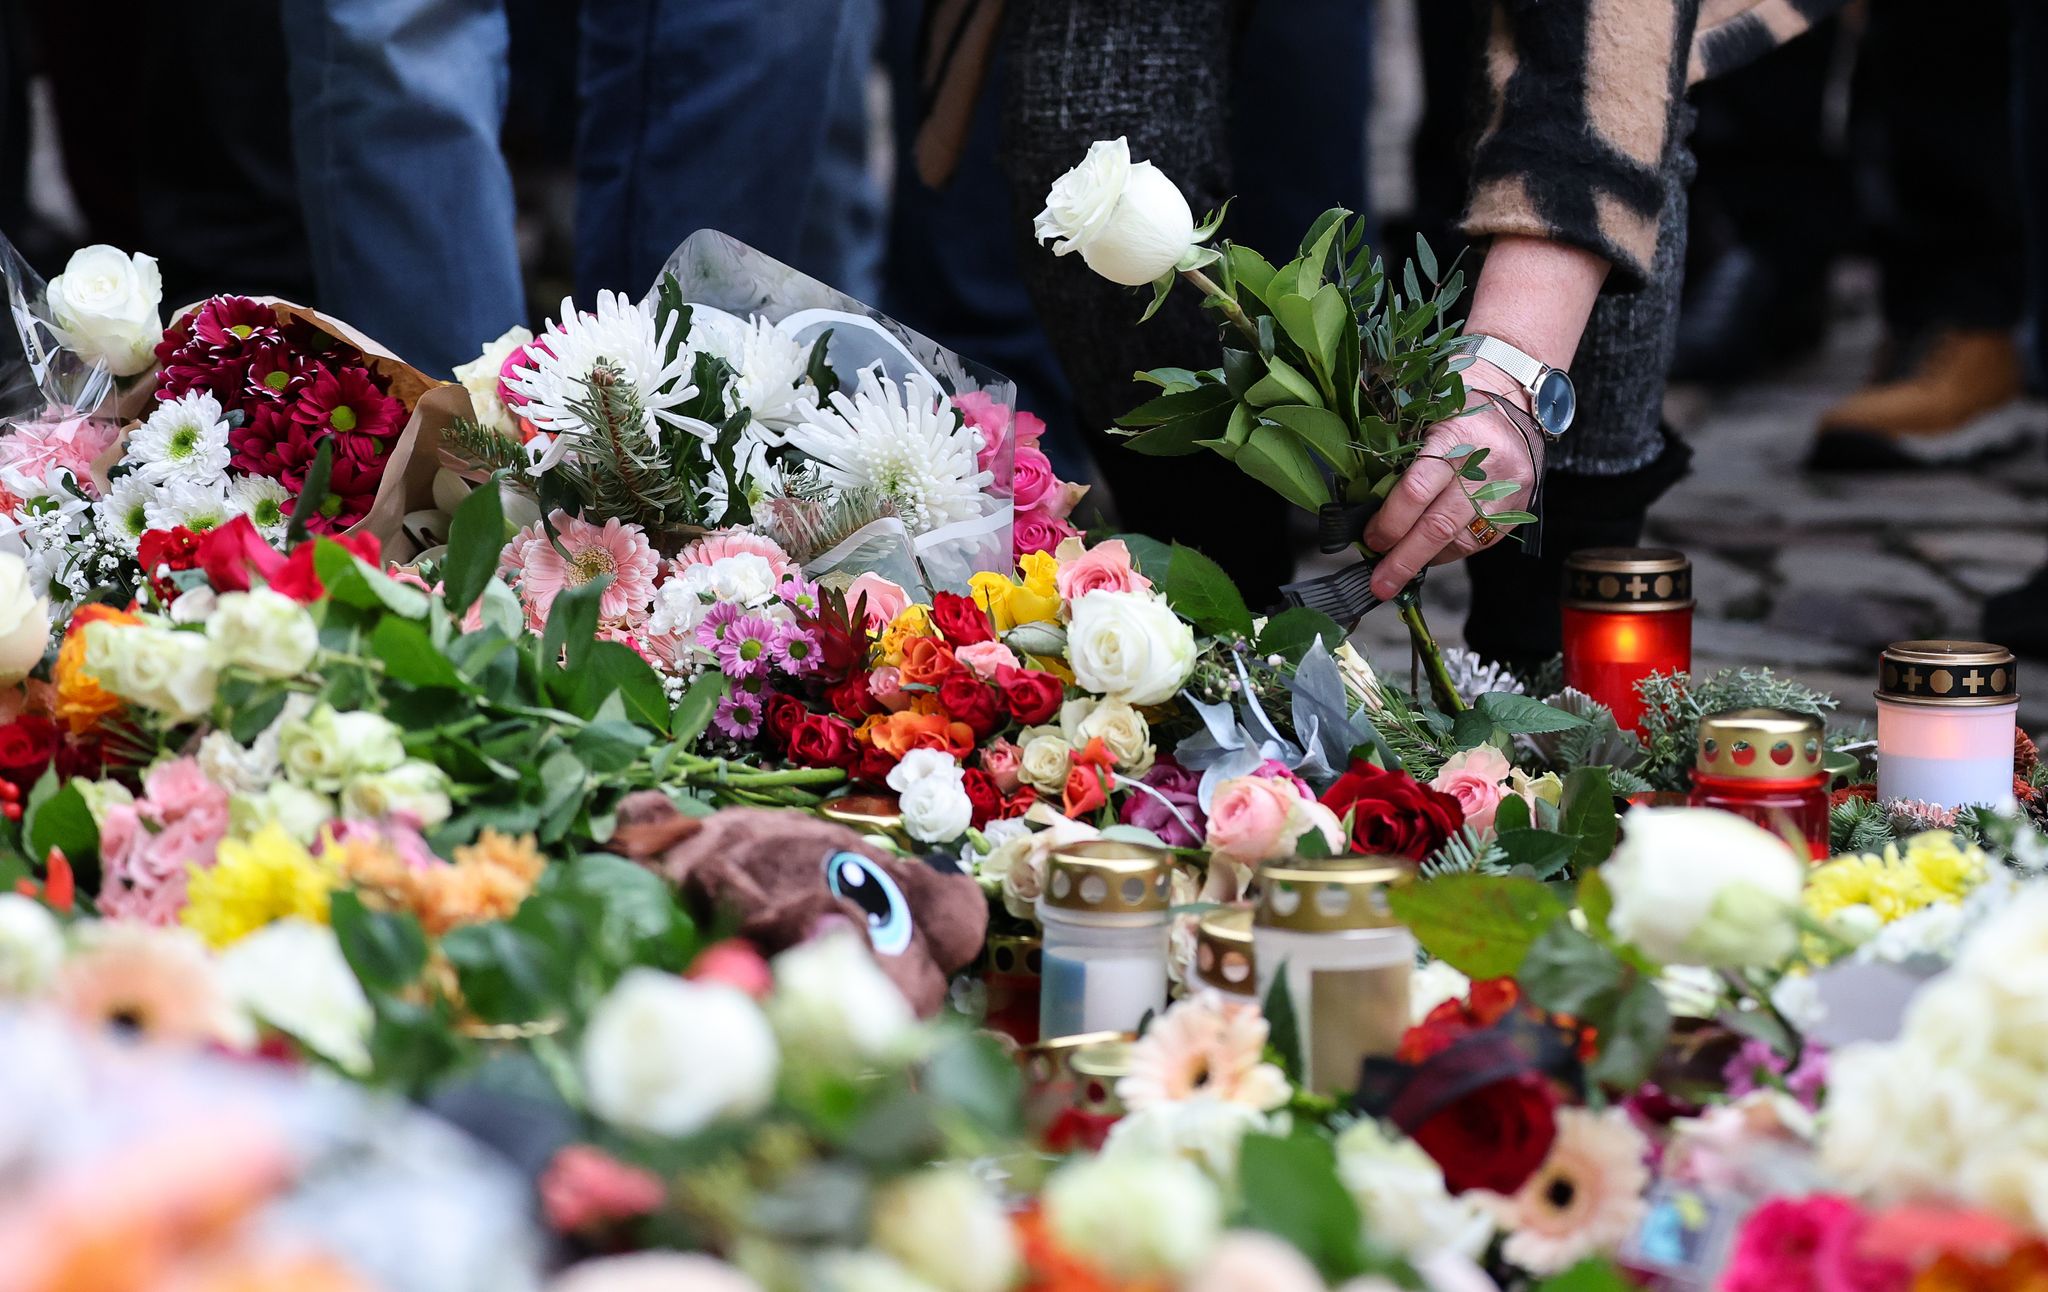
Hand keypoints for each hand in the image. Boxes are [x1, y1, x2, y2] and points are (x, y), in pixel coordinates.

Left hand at [1362, 357, 1542, 602]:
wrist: (1517, 402)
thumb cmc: (1458, 406)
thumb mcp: (1425, 415)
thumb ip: (1399, 454)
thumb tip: (1365, 504)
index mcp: (1455, 436)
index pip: (1417, 489)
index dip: (1390, 521)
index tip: (1369, 539)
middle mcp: (1486, 466)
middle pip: (1439, 525)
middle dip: (1404, 559)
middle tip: (1379, 583)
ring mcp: (1506, 491)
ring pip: (1461, 541)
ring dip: (1425, 561)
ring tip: (1397, 573)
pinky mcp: (1517, 509)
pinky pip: (1478, 543)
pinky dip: (1448, 553)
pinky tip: (1429, 555)